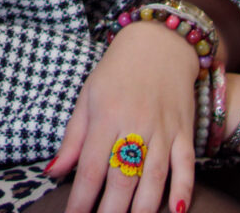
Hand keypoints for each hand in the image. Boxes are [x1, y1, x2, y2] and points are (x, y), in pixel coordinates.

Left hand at [50, 22, 199, 212]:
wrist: (159, 43)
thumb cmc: (117, 71)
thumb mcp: (87, 97)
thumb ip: (73, 138)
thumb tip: (54, 171)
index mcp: (106, 115)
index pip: (91, 166)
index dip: (82, 197)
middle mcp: (135, 124)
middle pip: (123, 177)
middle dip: (111, 210)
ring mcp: (163, 129)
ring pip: (154, 177)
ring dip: (143, 207)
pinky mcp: (184, 131)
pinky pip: (186, 165)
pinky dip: (183, 189)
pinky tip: (177, 210)